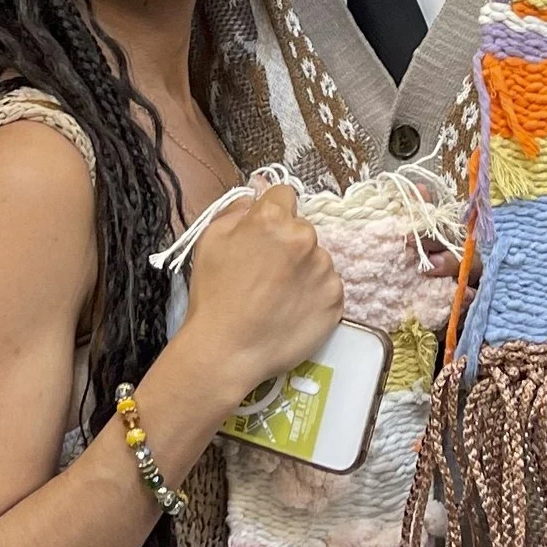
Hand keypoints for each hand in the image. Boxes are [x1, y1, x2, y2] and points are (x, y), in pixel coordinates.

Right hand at [179, 182, 344, 410]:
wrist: (227, 352)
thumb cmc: (214, 296)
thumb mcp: (210, 240)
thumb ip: (236, 210)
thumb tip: (257, 195)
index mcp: (273, 219)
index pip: (284, 195)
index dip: (271, 212)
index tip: (264, 233)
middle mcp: (305, 238)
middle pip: (301, 229)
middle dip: (287, 243)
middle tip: (265, 272)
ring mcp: (325, 269)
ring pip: (316, 258)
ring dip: (302, 270)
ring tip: (277, 296)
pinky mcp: (336, 299)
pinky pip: (328, 286)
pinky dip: (313, 294)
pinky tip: (291, 310)